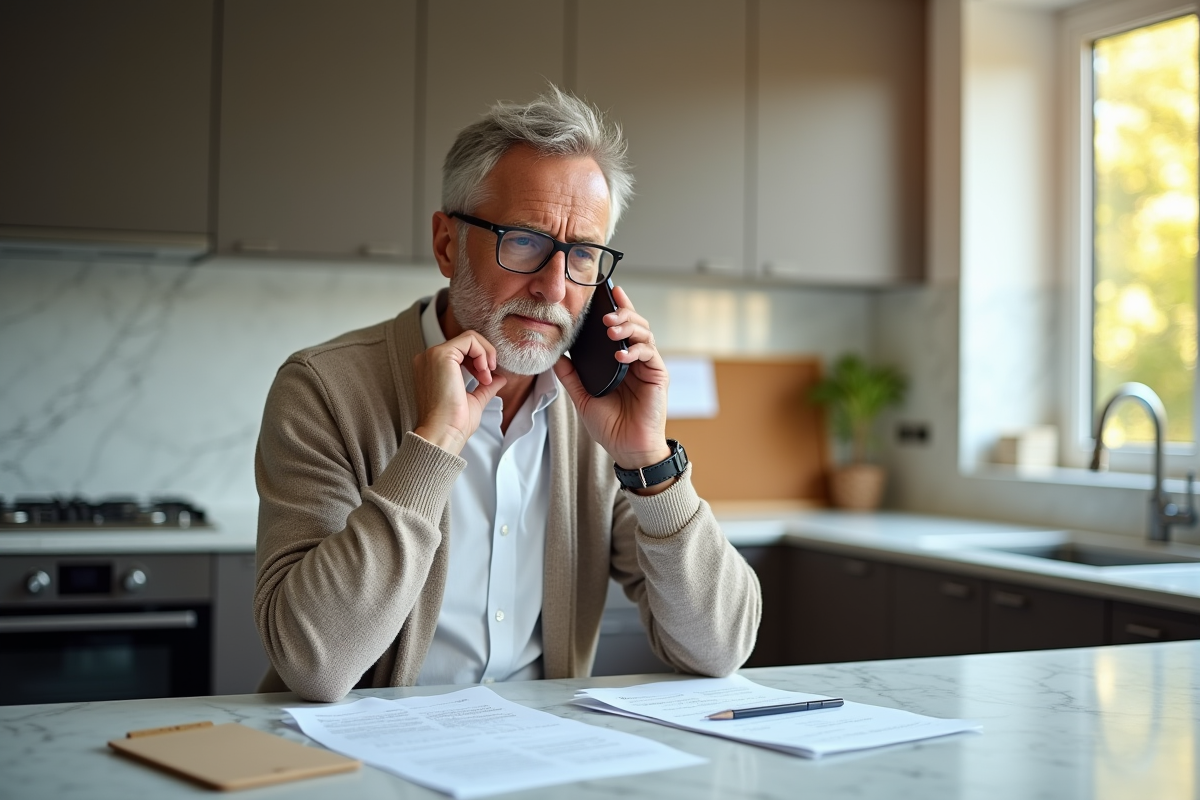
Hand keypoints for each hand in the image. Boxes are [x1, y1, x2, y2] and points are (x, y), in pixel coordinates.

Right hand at [412, 331, 506, 454]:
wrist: (444, 433)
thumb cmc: (454, 423)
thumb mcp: (474, 400)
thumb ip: (484, 386)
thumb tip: (499, 378)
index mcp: (432, 368)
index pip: (460, 351)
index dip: (479, 360)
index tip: (486, 379)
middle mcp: (428, 359)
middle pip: (465, 342)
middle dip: (484, 356)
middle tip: (488, 377)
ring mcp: (432, 355)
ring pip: (469, 338)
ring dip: (485, 354)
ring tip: (485, 377)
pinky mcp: (441, 355)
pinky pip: (469, 340)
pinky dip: (482, 352)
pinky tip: (483, 371)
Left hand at [554, 285, 672, 486]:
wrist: (626, 449)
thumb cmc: (609, 426)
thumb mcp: (583, 398)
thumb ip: (571, 377)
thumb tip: (557, 357)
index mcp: (620, 362)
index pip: (621, 328)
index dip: (618, 308)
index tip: (610, 292)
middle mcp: (636, 360)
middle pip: (635, 324)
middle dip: (622, 314)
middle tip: (604, 315)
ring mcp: (648, 367)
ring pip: (645, 333)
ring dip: (628, 327)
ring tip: (610, 329)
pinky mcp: (658, 376)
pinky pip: (649, 354)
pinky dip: (635, 350)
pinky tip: (621, 354)